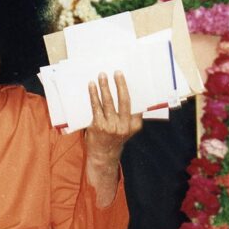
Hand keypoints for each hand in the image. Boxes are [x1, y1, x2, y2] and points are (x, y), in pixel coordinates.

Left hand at [84, 71, 142, 205]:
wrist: (103, 155)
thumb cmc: (114, 138)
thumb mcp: (127, 128)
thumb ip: (128, 115)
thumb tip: (123, 91)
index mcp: (134, 125)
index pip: (136, 104)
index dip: (132, 89)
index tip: (129, 76)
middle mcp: (124, 126)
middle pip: (124, 100)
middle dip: (120, 85)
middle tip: (117, 72)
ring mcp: (111, 126)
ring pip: (108, 102)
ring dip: (105, 87)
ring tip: (102, 76)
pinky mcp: (98, 126)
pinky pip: (96, 107)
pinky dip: (94, 95)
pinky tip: (92, 86)